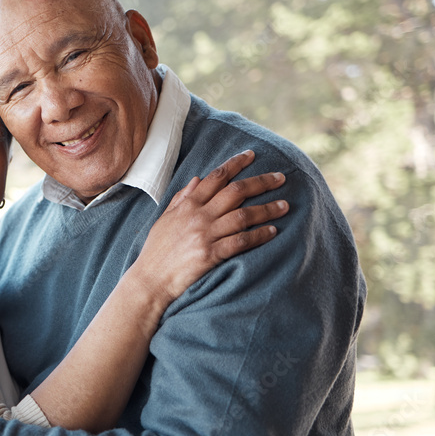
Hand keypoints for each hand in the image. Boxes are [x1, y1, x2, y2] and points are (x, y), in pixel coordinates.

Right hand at [130, 150, 288, 302]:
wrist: (150, 280)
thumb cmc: (156, 251)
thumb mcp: (165, 219)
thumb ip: (182, 198)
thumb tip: (198, 179)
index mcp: (187, 205)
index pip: (215, 178)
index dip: (235, 164)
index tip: (251, 155)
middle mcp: (198, 216)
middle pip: (236, 192)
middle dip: (261, 182)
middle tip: (280, 177)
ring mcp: (205, 235)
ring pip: (243, 216)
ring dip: (267, 209)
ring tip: (285, 205)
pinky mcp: (211, 255)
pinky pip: (241, 241)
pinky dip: (259, 235)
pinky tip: (272, 232)